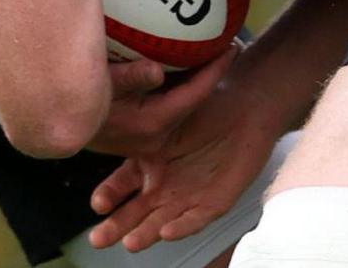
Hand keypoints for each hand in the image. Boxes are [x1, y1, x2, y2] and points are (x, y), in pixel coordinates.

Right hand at [86, 43, 236, 156]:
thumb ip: (130, 78)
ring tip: (212, 51)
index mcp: (153, 124)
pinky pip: (167, 105)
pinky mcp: (138, 133)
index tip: (233, 45)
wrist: (54, 126)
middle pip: (194, 98)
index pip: (196, 93)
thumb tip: (158, 70)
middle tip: (228, 43)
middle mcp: (155, 135)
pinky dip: (178, 85)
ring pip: (181, 102)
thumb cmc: (75, 102)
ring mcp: (147, 137)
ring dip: (195, 79)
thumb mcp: (101, 86)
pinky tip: (181, 67)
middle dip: (211, 72)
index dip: (216, 69)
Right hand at [86, 54, 284, 251]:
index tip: (97, 204)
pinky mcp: (215, 201)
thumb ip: (144, 118)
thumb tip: (110, 108)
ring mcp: (190, 195)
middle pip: (136, 212)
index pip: (120, 186)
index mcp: (149, 163)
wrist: (250, 105)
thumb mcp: (170, 110)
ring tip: (130, 243)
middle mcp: (166, 184)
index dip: (108, 196)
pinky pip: (197, 218)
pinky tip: (167, 232)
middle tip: (98, 239)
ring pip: (162, 221)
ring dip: (146, 233)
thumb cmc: (211, 104)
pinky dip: (182, 226)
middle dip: (116, 226)